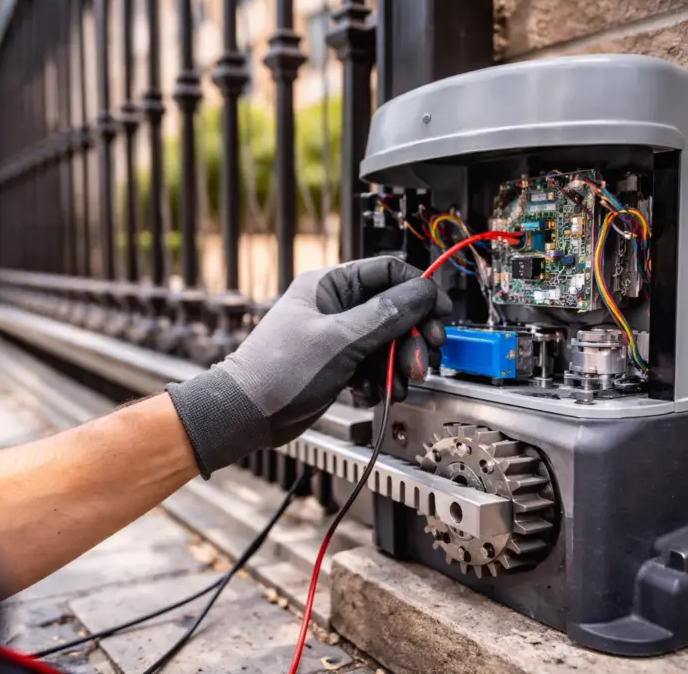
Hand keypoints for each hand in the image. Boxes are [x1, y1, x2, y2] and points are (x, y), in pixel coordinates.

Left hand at [167, 256, 450, 476]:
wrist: (247, 415)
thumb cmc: (277, 372)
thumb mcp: (340, 340)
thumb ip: (385, 315)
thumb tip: (421, 292)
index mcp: (329, 285)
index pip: (388, 272)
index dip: (418, 291)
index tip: (439, 313)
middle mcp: (335, 306)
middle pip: (394, 311)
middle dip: (410, 338)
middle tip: (420, 359)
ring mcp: (337, 336)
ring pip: (386, 341)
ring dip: (397, 364)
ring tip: (397, 384)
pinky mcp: (338, 363)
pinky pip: (373, 364)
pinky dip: (380, 379)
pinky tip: (376, 392)